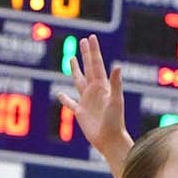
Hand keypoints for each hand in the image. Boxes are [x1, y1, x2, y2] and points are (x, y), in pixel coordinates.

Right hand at [57, 34, 128, 152]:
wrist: (110, 140)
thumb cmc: (115, 121)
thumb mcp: (115, 100)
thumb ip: (116, 83)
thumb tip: (117, 65)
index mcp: (103, 86)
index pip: (96, 64)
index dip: (93, 51)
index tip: (90, 37)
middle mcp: (95, 91)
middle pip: (88, 68)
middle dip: (86, 54)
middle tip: (83, 41)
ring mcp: (87, 101)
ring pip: (79, 81)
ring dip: (75, 70)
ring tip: (72, 58)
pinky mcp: (81, 112)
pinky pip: (70, 103)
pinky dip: (64, 99)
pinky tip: (59, 94)